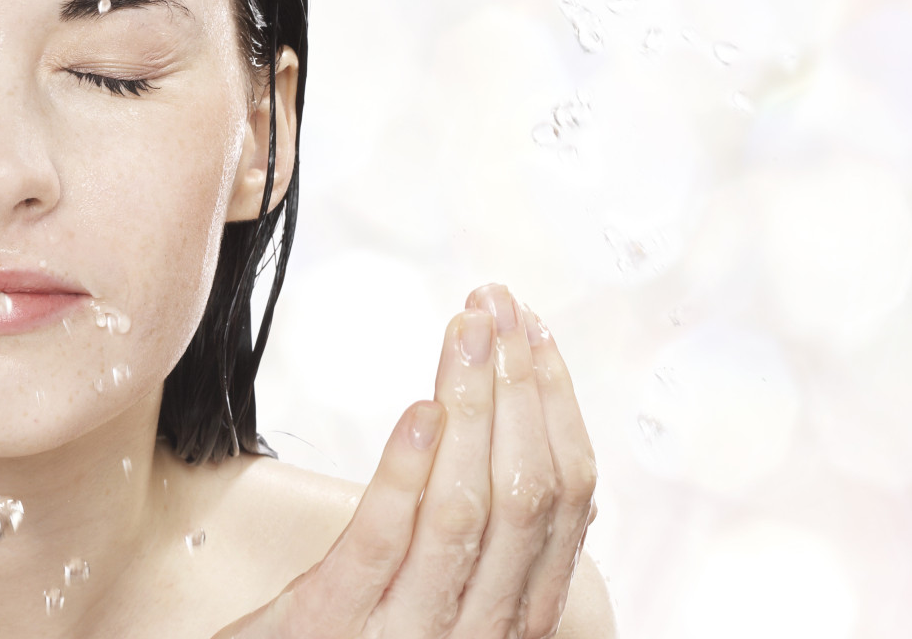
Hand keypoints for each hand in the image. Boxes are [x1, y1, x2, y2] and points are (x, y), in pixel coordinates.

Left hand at [221, 284, 597, 638]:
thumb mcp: (446, 608)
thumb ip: (504, 563)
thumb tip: (578, 496)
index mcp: (513, 619)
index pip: (565, 502)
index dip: (557, 408)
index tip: (536, 332)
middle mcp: (476, 631)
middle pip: (525, 496)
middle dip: (519, 388)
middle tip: (498, 305)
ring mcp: (407, 633)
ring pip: (464, 510)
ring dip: (472, 406)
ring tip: (465, 332)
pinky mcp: (333, 623)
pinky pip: (383, 541)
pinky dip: (406, 471)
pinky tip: (420, 409)